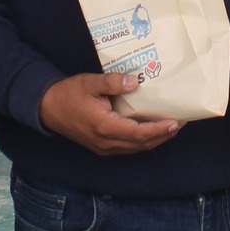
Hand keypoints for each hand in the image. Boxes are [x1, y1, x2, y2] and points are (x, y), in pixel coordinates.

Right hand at [38, 73, 181, 155]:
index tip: (176, 122)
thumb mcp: (89, 82)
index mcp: (104, 127)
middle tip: (181, 122)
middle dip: (163, 135)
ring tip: (172, 126)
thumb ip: (112, 82)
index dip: (159, 130)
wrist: (47, 108)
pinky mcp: (102, 146)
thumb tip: (135, 82)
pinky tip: (152, 130)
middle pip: (141, 144)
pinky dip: (143, 141)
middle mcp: (106, 142)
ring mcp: (104, 147)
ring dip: (155, 139)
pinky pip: (128, 147)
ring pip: (136, 148)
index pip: (138, 133)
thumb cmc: (68, 94)